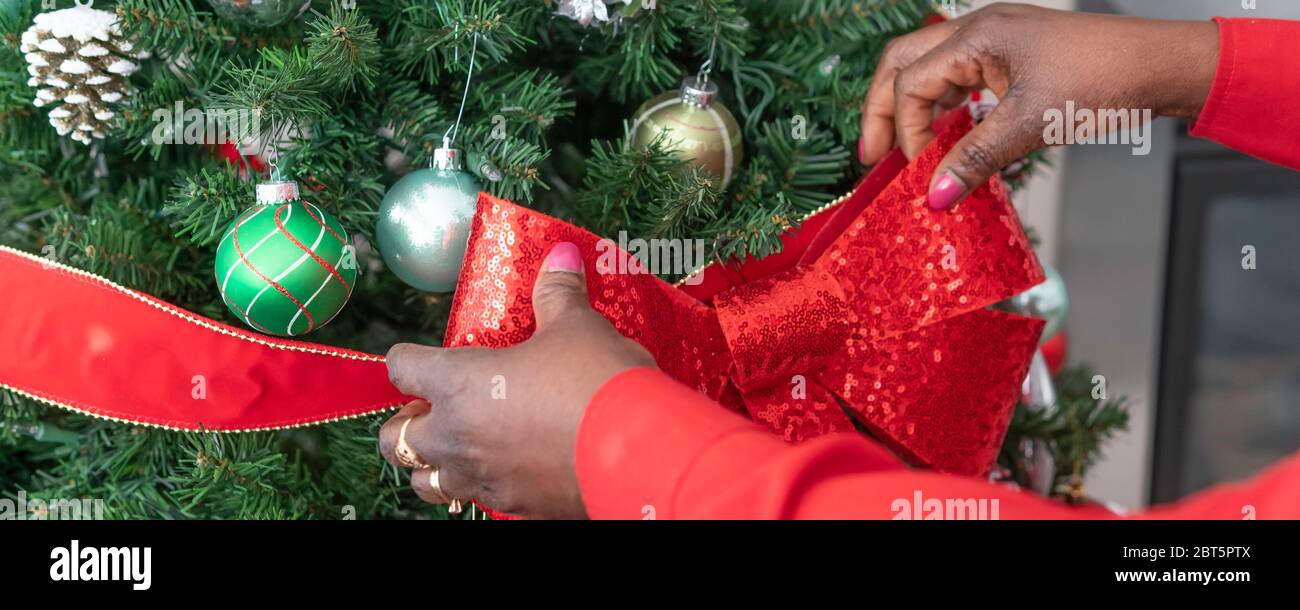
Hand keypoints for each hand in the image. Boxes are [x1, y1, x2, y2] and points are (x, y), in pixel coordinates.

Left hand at [379, 242, 655, 518]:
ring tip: (457, 449)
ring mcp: (482, 479)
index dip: (405, 360)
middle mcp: (457, 436)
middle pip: (392, 441)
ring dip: (432, 467)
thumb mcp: (577, 327)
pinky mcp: (515, 507)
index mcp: (458, 382)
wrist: (637, 451)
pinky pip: (480, 501)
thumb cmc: (596, 380)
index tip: (415, 359)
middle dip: (404, 426)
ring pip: (425, 485)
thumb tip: (562, 255)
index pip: (402, 368)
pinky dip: (483, 486)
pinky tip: (507, 471)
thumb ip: (558, 294)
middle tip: (432, 411)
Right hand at [859, 2, 1217, 208]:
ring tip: (905, 151)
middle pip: (902, 64)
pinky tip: (946, 135)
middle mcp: (977, 29)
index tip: (919, 174)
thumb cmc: (1104, 81)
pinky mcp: (1010, 54)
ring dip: (912, 109)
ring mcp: (993, 39)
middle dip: (883, 111)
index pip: (912, 83)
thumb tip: (933, 197)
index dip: (907, 132)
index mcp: (977, 35)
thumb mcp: (1031, 125)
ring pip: (927, 68)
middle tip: (873, 156)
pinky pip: (957, 77)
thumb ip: (975, 159)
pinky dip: (943, 107)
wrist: (1159, 65)